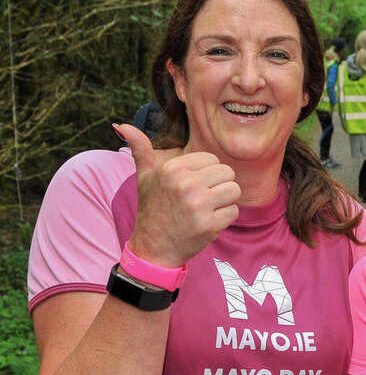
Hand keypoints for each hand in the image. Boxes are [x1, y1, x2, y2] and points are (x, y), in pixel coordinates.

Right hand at [117, 123, 240, 267]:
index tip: (194, 186)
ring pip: (234, 190)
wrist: (152, 248)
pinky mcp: (209, 224)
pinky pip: (233, 211)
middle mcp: (185, 184)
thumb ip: (140, 149)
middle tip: (204, 199)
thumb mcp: (143, 177)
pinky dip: (225, 218)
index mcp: (172, 169)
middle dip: (220, 186)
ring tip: (208, 209)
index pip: (212, 159)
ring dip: (225, 201)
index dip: (208, 173)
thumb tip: (122, 125)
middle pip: (227, 173)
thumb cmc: (152, 210)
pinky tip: (208, 222)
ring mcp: (198, 205)